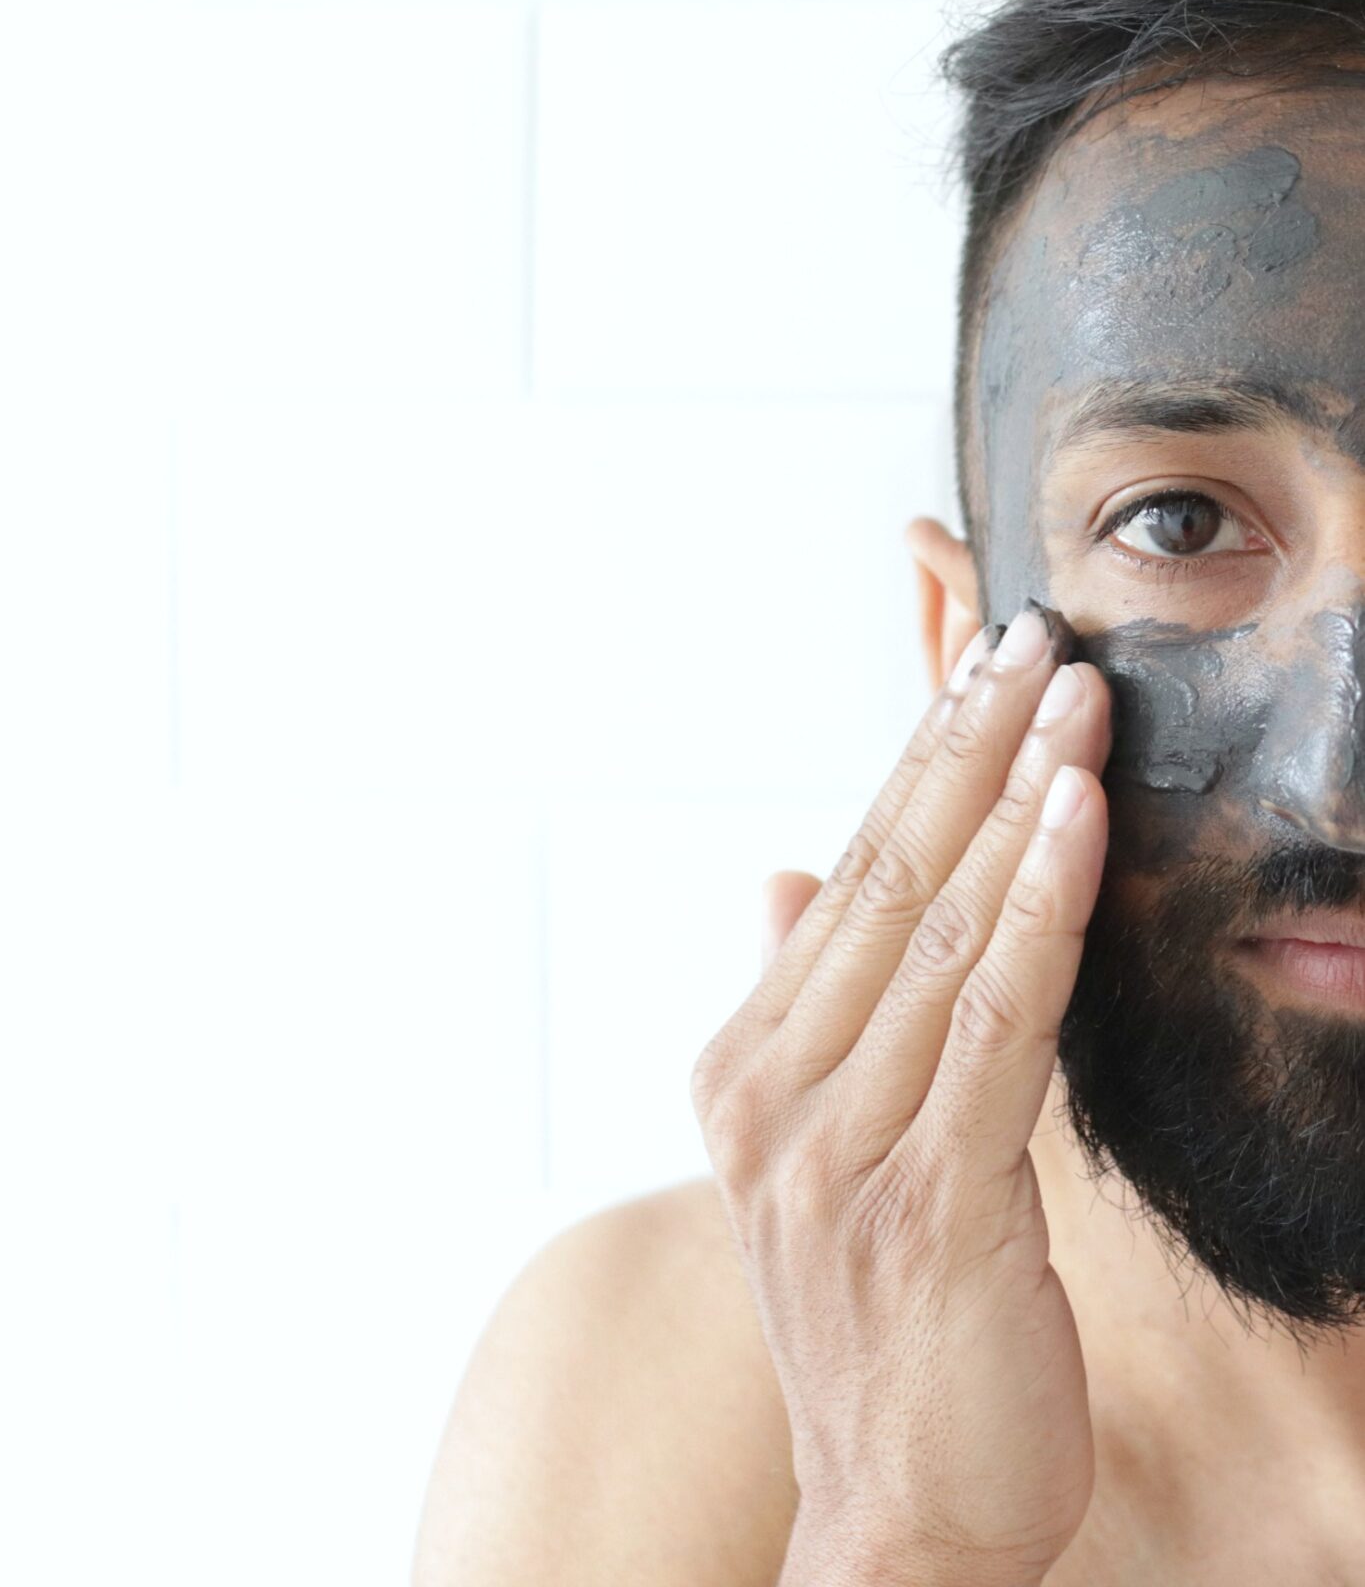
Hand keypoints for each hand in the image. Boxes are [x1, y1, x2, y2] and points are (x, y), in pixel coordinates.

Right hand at [692, 603, 1111, 1586]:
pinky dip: (1041, 909)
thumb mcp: (813, 1157)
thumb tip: (790, 880)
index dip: (924, 762)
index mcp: (746, 1069)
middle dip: (973, 745)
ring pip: (945, 931)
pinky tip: (1080, 822)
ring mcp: (840, 1151)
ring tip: (1075, 700)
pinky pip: (997, 1024)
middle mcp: (774, 1096)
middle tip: (1037, 637)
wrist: (894, 1517)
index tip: (984, 665)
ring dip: (1019, 799)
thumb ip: (803, 1005)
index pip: (852, 876)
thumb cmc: (877, 1327)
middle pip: (892, 879)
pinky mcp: (929, 1203)